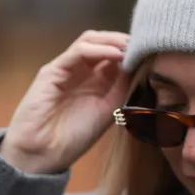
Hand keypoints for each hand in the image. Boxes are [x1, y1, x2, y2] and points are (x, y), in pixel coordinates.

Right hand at [0, 31, 130, 173]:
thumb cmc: (73, 138)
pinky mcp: (52, 71)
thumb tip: (138, 66)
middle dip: (124, 40)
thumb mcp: (107, 111)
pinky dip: (99, 50)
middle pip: (102, 41)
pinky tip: (116, 55)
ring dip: (113, 41)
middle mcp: (79, 71)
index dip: (131, 50)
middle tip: (144, 44)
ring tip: (132, 48)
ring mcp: (65, 69)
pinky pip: (78, 52)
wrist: (43, 154)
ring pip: (89, 40)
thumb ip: (122, 89)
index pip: (113, 54)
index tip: (151, 52)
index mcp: (93, 81)